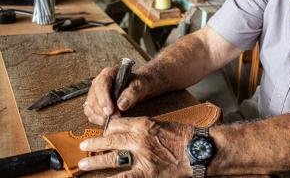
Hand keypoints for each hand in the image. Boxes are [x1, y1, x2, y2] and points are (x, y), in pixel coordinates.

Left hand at [78, 117, 192, 177]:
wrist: (199, 150)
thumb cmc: (185, 137)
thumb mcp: (163, 125)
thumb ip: (145, 128)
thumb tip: (130, 134)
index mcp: (144, 124)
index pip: (118, 124)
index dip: (108, 129)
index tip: (104, 133)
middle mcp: (139, 139)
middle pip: (110, 139)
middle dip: (95, 143)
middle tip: (84, 146)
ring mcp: (141, 157)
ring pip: (111, 158)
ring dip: (95, 161)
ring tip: (83, 163)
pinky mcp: (146, 173)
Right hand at [84, 67, 150, 124]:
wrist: (138, 88)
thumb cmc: (139, 85)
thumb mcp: (140, 86)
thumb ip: (132, 93)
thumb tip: (121, 105)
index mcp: (109, 73)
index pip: (101, 84)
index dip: (104, 99)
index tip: (110, 111)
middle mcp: (98, 82)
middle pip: (93, 97)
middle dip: (102, 110)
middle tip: (114, 118)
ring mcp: (95, 93)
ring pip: (90, 106)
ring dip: (99, 116)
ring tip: (112, 121)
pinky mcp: (94, 103)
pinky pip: (90, 112)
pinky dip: (97, 119)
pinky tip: (107, 122)